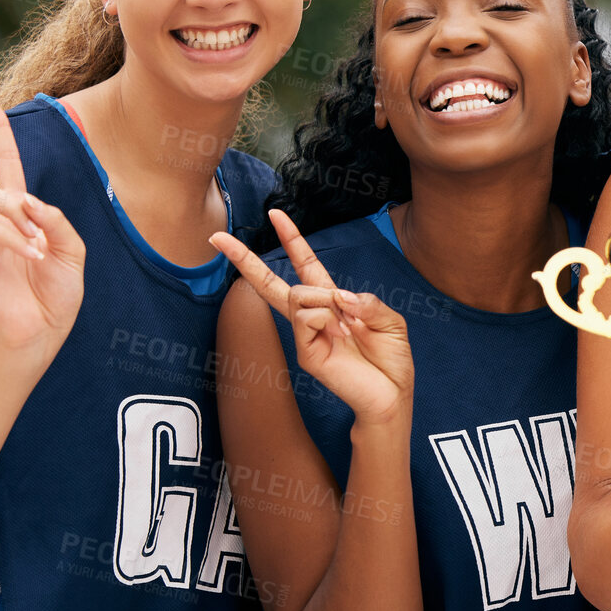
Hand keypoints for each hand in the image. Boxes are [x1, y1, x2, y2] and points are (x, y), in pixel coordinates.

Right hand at [0, 98, 86, 359]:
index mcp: (21, 213)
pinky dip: (17, 238)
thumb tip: (26, 199)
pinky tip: (33, 256)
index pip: (5, 164)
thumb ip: (55, 219)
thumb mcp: (71, 251)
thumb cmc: (56, 294)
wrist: (41, 332)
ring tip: (39, 246)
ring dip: (19, 214)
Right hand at [212, 209, 413, 423]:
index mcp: (334, 302)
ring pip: (298, 295)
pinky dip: (329, 319)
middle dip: (245, 259)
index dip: (292, 239)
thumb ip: (367, 301)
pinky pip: (307, 317)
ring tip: (351, 327)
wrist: (392, 395)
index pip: (306, 264)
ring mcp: (305, 334)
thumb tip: (339, 296)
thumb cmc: (391, 359)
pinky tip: (344, 335)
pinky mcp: (305, 352)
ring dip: (328, 302)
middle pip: (273, 282)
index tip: (275, 214)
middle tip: (217, 238)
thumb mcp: (390, 320)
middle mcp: (314, 315)